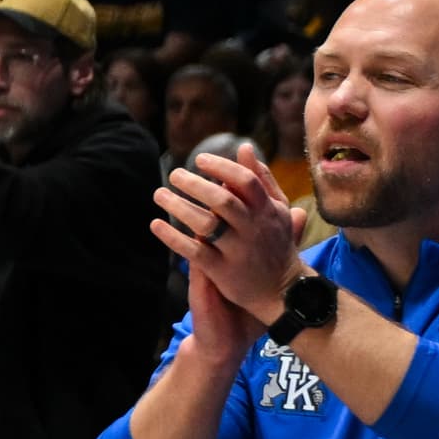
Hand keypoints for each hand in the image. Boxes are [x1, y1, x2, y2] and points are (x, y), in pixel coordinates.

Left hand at [150, 147, 305, 331]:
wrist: (282, 290)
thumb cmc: (276, 242)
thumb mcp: (277, 209)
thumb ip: (261, 179)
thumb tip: (245, 147)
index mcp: (266, 210)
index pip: (245, 181)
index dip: (221, 167)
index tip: (199, 159)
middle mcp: (252, 228)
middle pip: (222, 200)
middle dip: (195, 185)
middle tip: (174, 174)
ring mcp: (237, 250)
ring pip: (206, 225)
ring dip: (179, 207)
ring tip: (159, 194)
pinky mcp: (221, 271)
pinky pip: (193, 251)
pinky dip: (173, 237)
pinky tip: (156, 224)